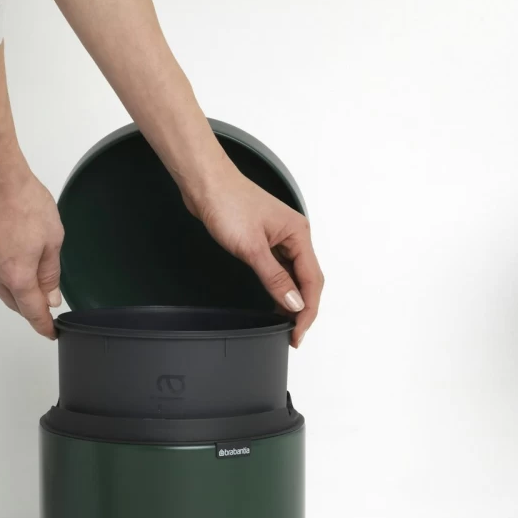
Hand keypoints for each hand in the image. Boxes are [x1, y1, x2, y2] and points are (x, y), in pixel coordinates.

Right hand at [0, 164, 63, 338]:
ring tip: (32, 277)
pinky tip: (13, 257)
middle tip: (45, 305)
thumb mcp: (52, 239)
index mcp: (16, 275)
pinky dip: (3, 272)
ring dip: (16, 288)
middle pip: (14, 302)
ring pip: (0, 287)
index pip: (32, 311)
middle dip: (30, 307)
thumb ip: (51, 273)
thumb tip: (50, 297)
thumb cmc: (22, 200)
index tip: (50, 333)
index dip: (43, 325)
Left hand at [187, 166, 322, 347]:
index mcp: (299, 234)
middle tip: (293, 334)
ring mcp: (280, 238)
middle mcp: (294, 236)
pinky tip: (276, 301)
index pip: (312, 281)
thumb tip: (294, 303)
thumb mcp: (252, 248)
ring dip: (293, 299)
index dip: (307, 311)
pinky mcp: (264, 240)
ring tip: (286, 324)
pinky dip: (281, 287)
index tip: (297, 333)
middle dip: (304, 309)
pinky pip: (281, 269)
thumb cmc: (228, 203)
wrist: (205, 183)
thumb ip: (275, 278)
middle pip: (308, 280)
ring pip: (295, 275)